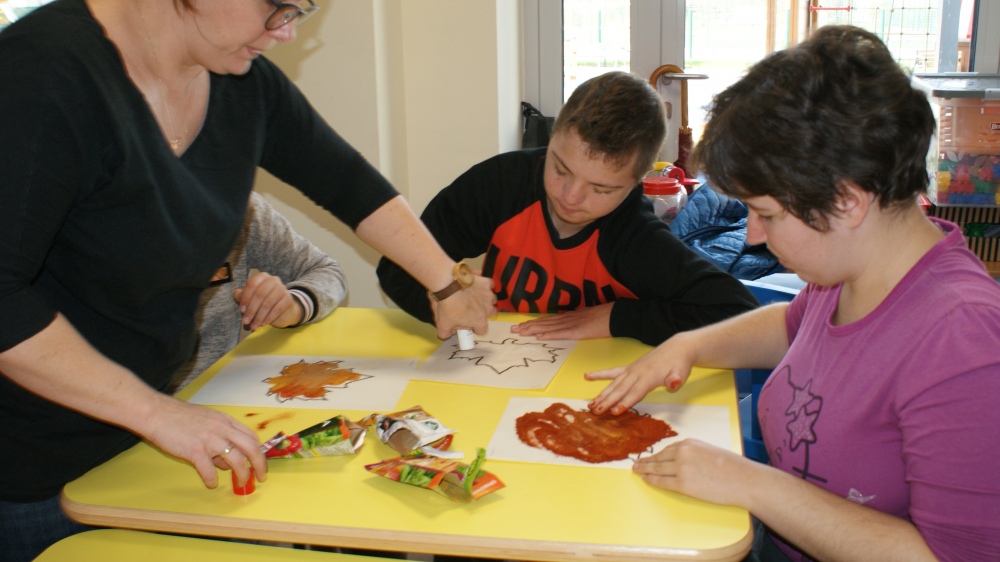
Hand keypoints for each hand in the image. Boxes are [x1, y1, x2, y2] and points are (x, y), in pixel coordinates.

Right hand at [139, 393, 266, 488]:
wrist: (156, 412)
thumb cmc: (178, 417)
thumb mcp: (206, 421)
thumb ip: (218, 437)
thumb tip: (225, 461)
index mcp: (225, 421)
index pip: (251, 436)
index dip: (259, 450)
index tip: (260, 461)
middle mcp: (222, 429)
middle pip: (251, 448)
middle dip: (260, 464)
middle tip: (261, 476)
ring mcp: (210, 440)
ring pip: (236, 460)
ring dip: (242, 474)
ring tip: (242, 483)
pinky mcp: (195, 450)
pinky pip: (209, 470)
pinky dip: (212, 479)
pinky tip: (210, 483)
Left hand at [232, 272, 302, 330]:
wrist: (284, 309)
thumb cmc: (264, 302)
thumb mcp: (251, 298)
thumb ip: (242, 296)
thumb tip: (237, 294)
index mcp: (262, 277)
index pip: (252, 285)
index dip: (246, 298)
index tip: (241, 310)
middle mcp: (273, 280)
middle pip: (260, 294)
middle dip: (251, 310)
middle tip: (246, 321)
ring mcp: (282, 289)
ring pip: (268, 303)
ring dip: (259, 317)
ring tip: (254, 326)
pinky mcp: (288, 299)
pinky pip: (277, 309)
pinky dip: (269, 318)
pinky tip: (263, 324)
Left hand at [430, 273, 495, 339]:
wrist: (449, 284)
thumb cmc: (448, 306)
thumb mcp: (442, 324)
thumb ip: (445, 333)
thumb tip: (446, 335)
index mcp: (479, 321)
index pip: (482, 330)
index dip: (475, 328)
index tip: (467, 323)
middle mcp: (488, 309)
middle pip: (491, 313)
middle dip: (484, 312)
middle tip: (472, 308)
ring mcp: (488, 295)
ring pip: (492, 299)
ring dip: (485, 299)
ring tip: (474, 295)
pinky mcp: (486, 282)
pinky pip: (489, 284)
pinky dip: (483, 284)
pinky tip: (476, 282)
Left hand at [510, 303, 612, 340]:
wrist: (617, 315)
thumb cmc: (606, 316)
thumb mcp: (587, 316)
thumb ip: (576, 320)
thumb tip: (566, 322)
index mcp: (570, 316)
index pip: (548, 320)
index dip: (534, 322)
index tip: (521, 325)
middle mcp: (567, 319)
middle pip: (544, 322)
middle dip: (528, 326)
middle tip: (513, 329)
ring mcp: (572, 324)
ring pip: (549, 327)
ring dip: (533, 330)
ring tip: (520, 332)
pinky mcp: (578, 331)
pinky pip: (561, 333)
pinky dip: (549, 334)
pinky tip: (540, 336)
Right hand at [586, 334, 694, 414]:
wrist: (677, 348)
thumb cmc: (679, 364)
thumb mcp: (682, 372)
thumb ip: (676, 379)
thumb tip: (673, 383)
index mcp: (649, 377)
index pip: (635, 392)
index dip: (625, 403)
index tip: (614, 412)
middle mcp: (637, 373)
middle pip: (620, 389)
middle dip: (607, 401)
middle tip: (596, 412)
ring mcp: (631, 370)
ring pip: (614, 383)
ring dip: (602, 394)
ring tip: (591, 404)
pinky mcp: (629, 368)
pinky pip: (612, 372)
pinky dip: (599, 374)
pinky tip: (587, 376)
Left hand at [633, 438, 757, 507]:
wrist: (742, 479)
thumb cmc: (732, 467)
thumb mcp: (710, 450)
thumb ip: (694, 453)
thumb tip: (682, 459)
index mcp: (690, 443)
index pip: (668, 449)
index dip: (656, 454)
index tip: (649, 456)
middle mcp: (682, 453)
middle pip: (658, 458)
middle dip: (646, 461)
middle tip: (636, 463)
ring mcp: (681, 468)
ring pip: (657, 469)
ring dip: (644, 470)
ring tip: (636, 471)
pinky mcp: (683, 484)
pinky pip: (662, 482)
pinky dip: (651, 480)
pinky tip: (645, 479)